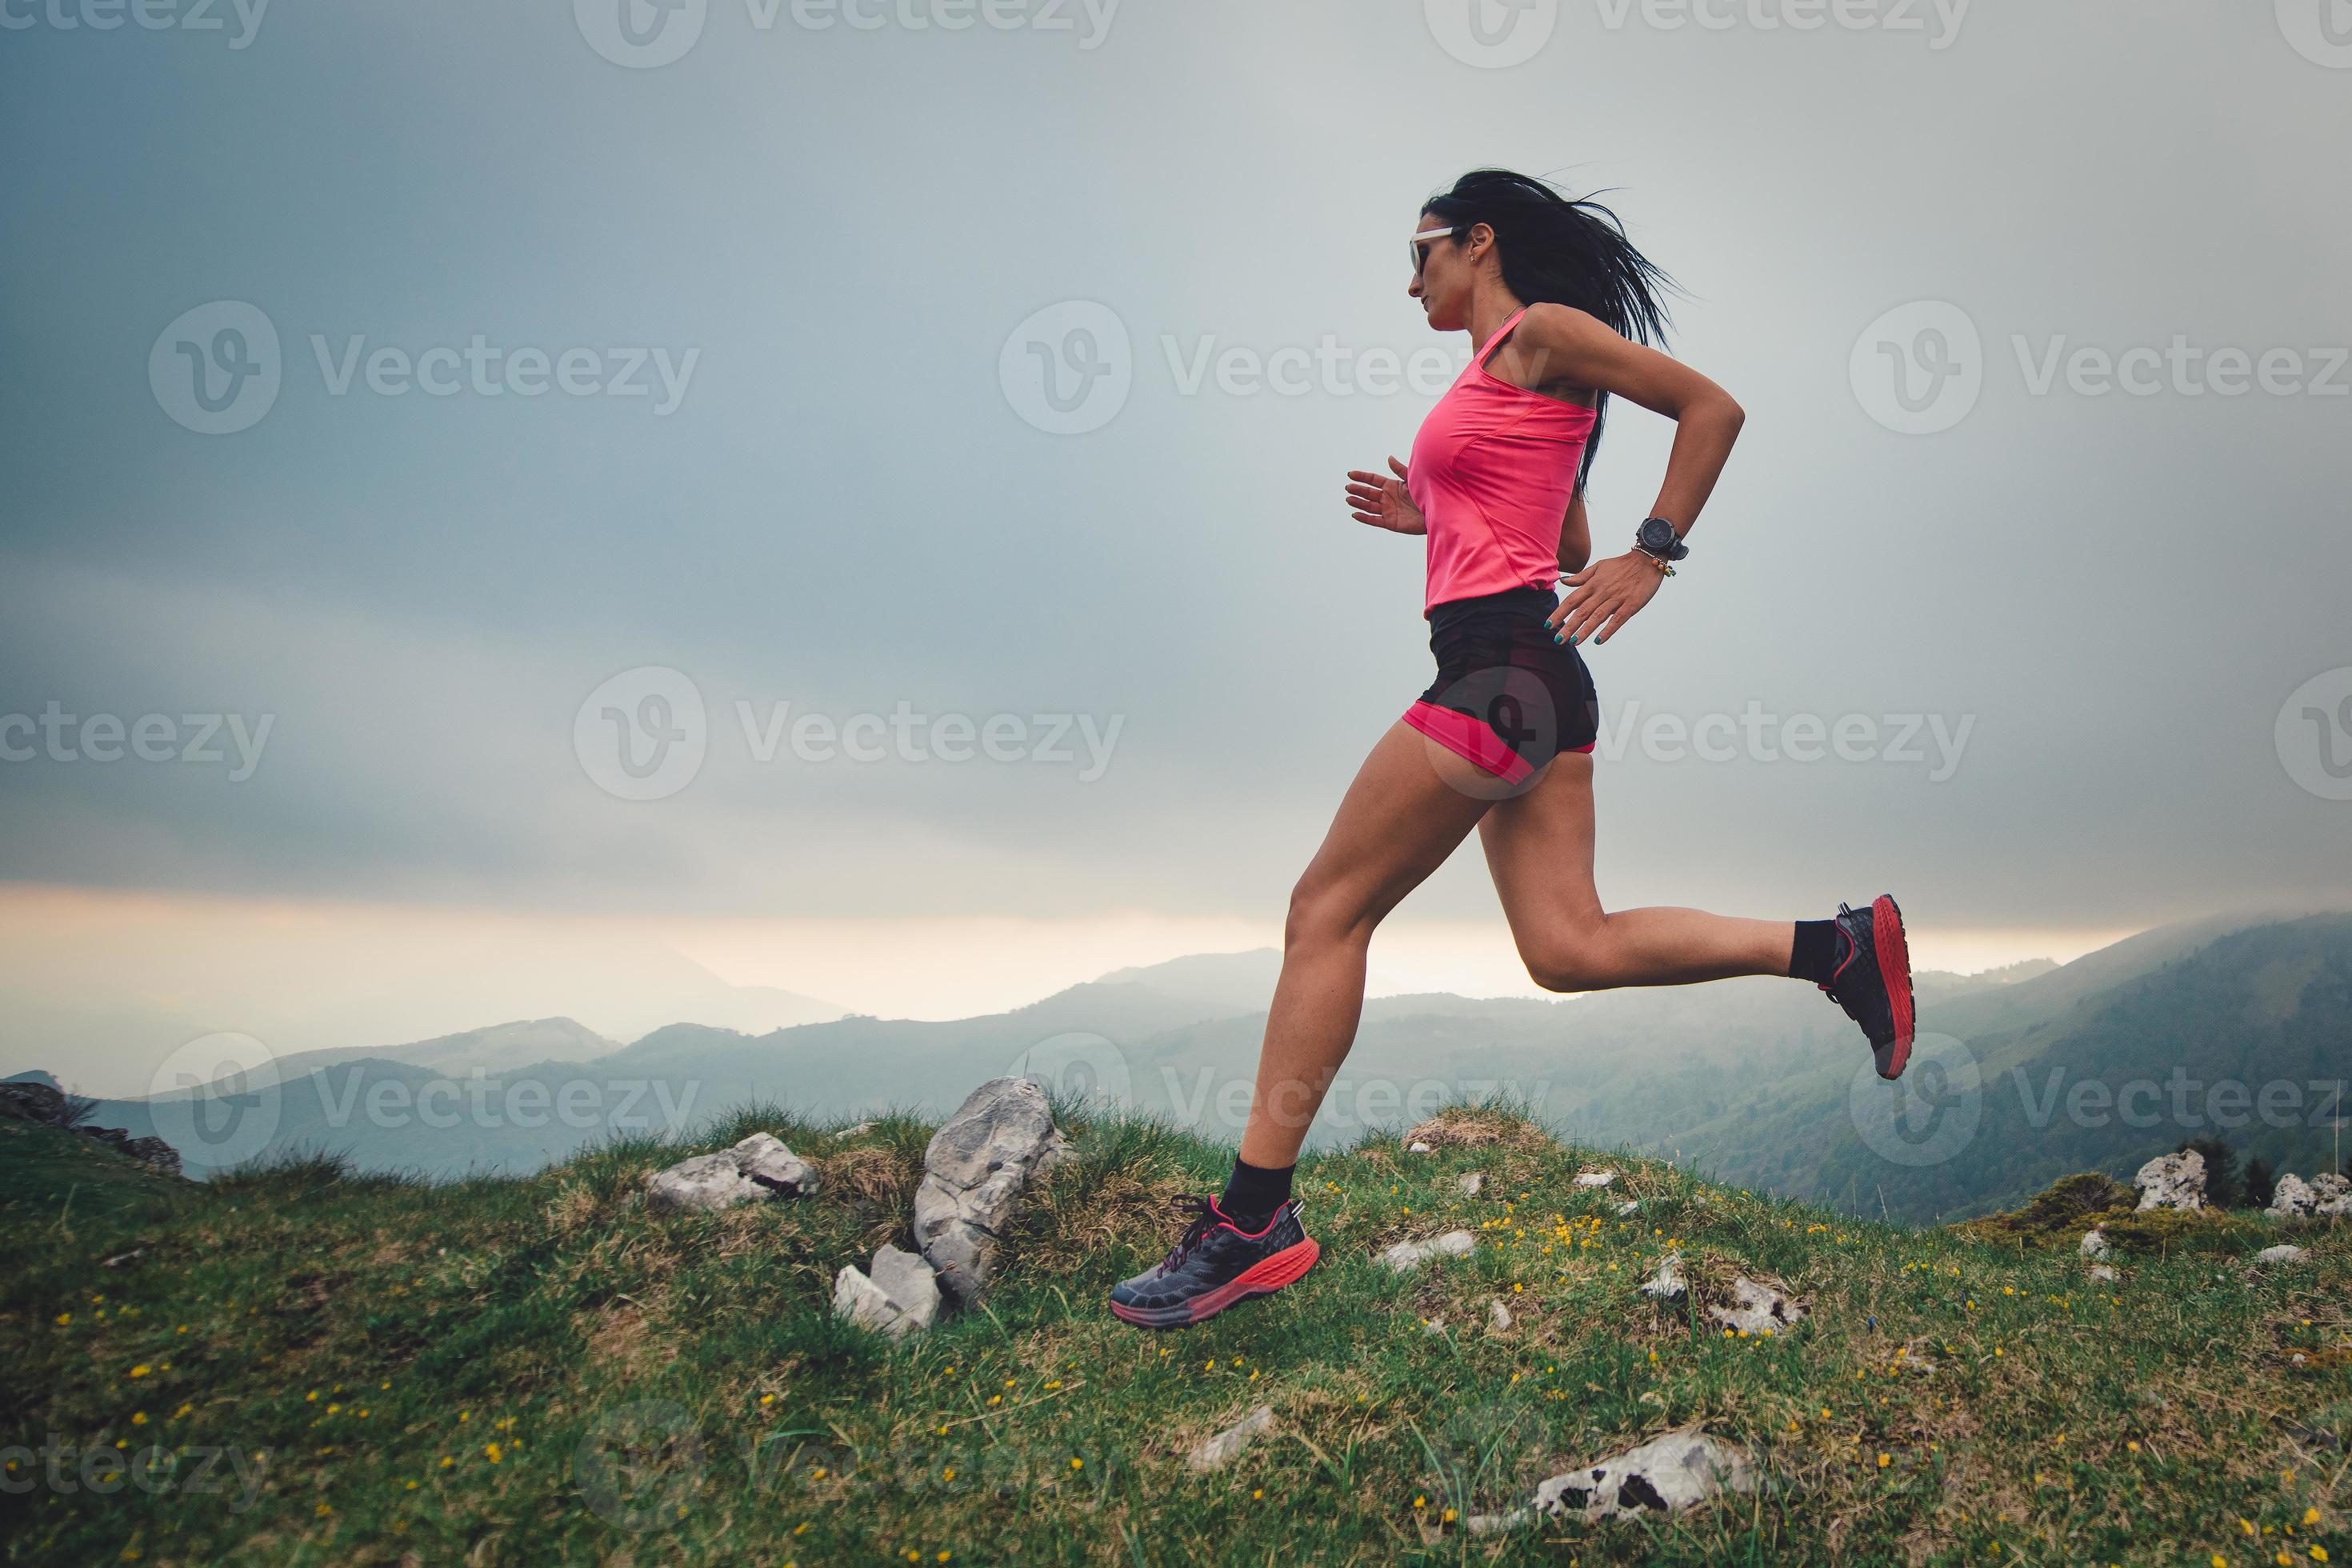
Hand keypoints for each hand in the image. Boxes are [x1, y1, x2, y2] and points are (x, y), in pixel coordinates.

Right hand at [1345, 457, 1424, 534]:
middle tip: (1348, 487)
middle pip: (1369, 493)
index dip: (1362, 477)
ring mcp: (1388, 510)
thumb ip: (1399, 470)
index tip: (1350, 474)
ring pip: (1369, 506)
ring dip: (1358, 502)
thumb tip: (1389, 458)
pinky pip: (1374, 520)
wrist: (1437, 512)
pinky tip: (1355, 514)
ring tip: (1348, 499)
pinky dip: (1364, 518)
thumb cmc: (1427, 494)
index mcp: (1392, 486)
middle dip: (1358, 490)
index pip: (1373, 480)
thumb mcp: (1412, 480)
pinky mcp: (1390, 522)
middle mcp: (1388, 498)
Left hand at [1550, 551, 1665, 646]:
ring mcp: (1617, 598)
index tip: (1549, 624)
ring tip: (1574, 642)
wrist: (1647, 559)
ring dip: (1585, 630)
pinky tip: (1598, 641)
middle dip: (1569, 626)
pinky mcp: (1631, 604)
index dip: (1559, 613)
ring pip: (1597, 616)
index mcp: (1593, 584)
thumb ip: (1581, 577)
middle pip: (1582, 611)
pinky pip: (1618, 619)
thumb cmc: (1622, 564)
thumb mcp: (1599, 566)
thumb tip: (1563, 582)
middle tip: (1558, 639)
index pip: (1572, 600)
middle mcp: (1602, 592)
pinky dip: (1608, 630)